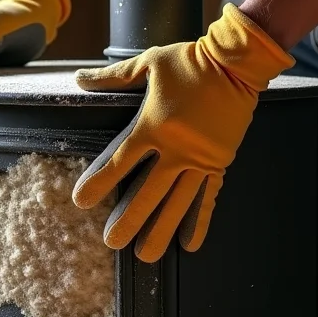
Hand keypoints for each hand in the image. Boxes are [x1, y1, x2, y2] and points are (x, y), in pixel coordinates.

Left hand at [73, 4, 294, 261]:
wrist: (238, 63)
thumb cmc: (189, 61)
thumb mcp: (147, 64)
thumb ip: (112, 77)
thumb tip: (79, 79)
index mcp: (153, 125)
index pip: (120, 161)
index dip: (99, 181)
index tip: (82, 200)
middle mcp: (176, 148)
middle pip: (148, 191)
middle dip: (128, 219)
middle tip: (112, 242)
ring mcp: (201, 159)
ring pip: (178, 202)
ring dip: (161, 229)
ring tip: (146, 255)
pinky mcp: (219, 163)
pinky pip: (207, 198)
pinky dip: (199, 222)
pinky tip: (190, 244)